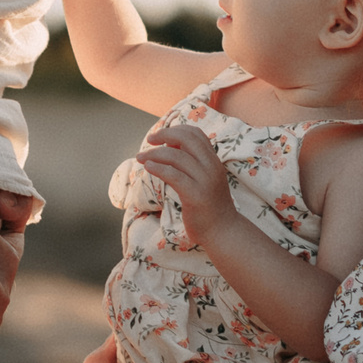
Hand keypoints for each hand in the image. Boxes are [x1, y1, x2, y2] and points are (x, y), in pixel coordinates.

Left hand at [136, 124, 231, 244]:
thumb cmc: (210, 207)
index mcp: (214, 161)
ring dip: (154, 154)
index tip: (160, 136)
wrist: (223, 232)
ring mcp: (205, 181)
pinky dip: (158, 168)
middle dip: (164, 135)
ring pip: (176, 157)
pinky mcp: (195, 195)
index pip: (196, 134)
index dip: (176, 130)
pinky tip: (148, 167)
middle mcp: (211, 167)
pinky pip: (174, 175)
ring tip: (140, 158)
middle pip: (187, 139)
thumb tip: (170, 148)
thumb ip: (193, 164)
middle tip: (149, 140)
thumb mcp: (205, 180)